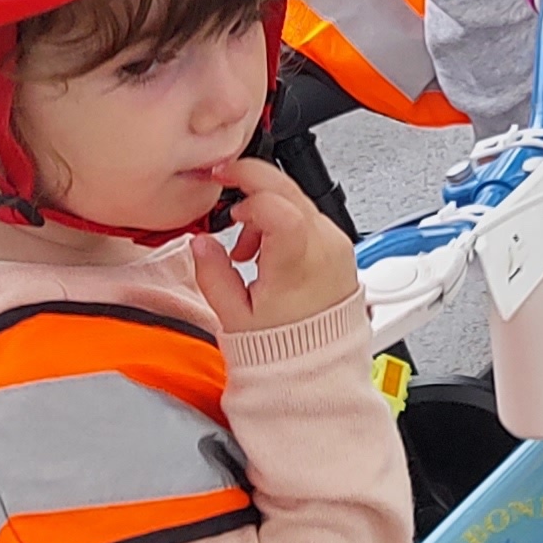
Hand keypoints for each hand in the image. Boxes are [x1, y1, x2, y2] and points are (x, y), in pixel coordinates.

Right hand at [188, 157, 362, 333]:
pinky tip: (268, 250)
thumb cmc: (283, 348)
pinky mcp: (342, 245)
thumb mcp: (234, 317)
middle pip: (290, 190)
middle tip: (226, 179)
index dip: (248, 187)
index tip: (223, 180)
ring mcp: (337, 244)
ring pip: (299, 200)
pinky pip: (310, 216)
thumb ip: (213, 275)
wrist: (321, 364)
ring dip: (266, 207)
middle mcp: (324, 248)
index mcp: (296, 265)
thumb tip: (199, 242)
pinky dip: (285, 220)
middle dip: (253, 179)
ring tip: (245, 249)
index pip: (278, 207)